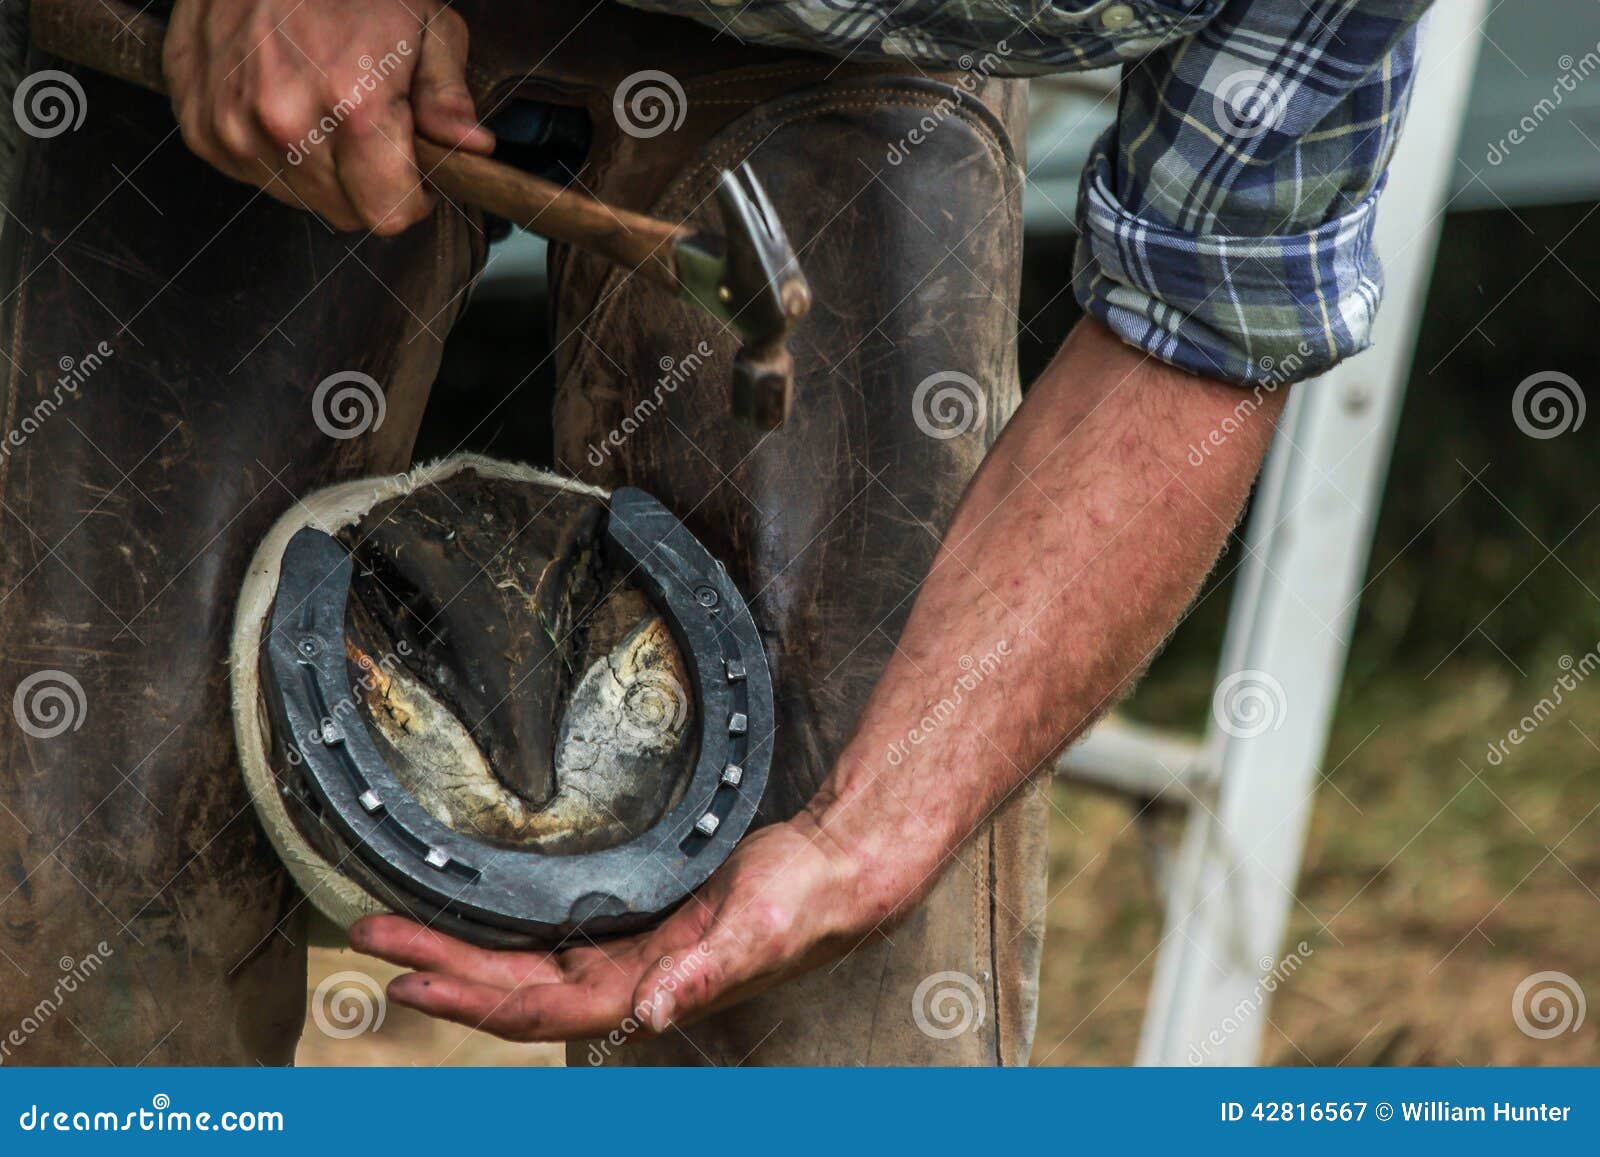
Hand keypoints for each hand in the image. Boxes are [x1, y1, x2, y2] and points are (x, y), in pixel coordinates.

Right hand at [163, 0, 493, 233]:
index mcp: (352, 107)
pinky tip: (281, 99)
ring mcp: (234, 128)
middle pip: (344, 212)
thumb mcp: (425, 23)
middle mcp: (285, 125)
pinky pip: (252, 172)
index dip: (411, 196)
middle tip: (367, 125)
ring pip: (298, 198)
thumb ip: (447, 96)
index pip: (389, 215)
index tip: (412, 169)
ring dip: (317, 168)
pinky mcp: (199, 126)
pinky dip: (271, 150)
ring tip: (320, 103)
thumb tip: (472, 148)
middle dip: (366, 182)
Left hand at [350, 815, 890, 1041]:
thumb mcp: (758, 929)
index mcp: (647, 990)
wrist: (836, 871)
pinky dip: (502, 933)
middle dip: (440, 965)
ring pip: (523, 966)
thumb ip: (706, 973)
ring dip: (459, 951)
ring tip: (396, 926)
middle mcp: (626, 982)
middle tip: (373, 933)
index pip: (541, 1008)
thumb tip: (655, 1012)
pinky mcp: (632, 925)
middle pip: (513, 989)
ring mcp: (626, 955)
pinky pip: (551, 939)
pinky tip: (472, 918)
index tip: (411, 974)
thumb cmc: (804, 901)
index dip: (472, 997)